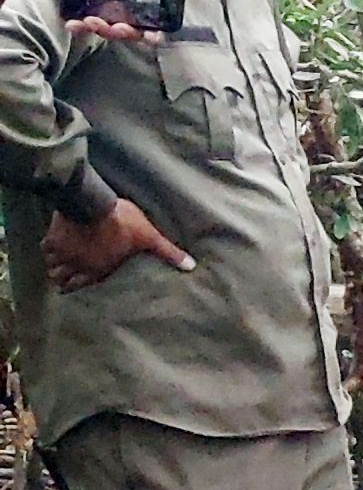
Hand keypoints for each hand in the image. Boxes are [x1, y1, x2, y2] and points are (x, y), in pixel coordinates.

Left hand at [6, 0, 160, 43]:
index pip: (159, 10)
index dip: (158, 26)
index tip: (151, 32)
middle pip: (137, 26)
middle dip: (126, 32)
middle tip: (114, 26)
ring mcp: (108, 1)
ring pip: (113, 28)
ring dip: (102, 30)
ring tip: (87, 20)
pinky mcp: (88, 4)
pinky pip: (88, 23)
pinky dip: (80, 27)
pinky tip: (72, 23)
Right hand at [41, 201, 191, 291]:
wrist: (92, 202)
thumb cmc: (122, 222)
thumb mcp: (148, 237)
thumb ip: (167, 252)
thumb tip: (191, 266)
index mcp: (99, 268)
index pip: (83, 286)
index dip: (79, 287)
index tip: (75, 287)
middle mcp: (78, 264)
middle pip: (62, 279)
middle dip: (63, 279)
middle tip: (64, 278)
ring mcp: (64, 251)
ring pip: (52, 266)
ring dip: (54, 266)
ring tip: (57, 265)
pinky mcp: (53, 236)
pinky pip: (44, 248)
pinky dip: (47, 249)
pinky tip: (51, 246)